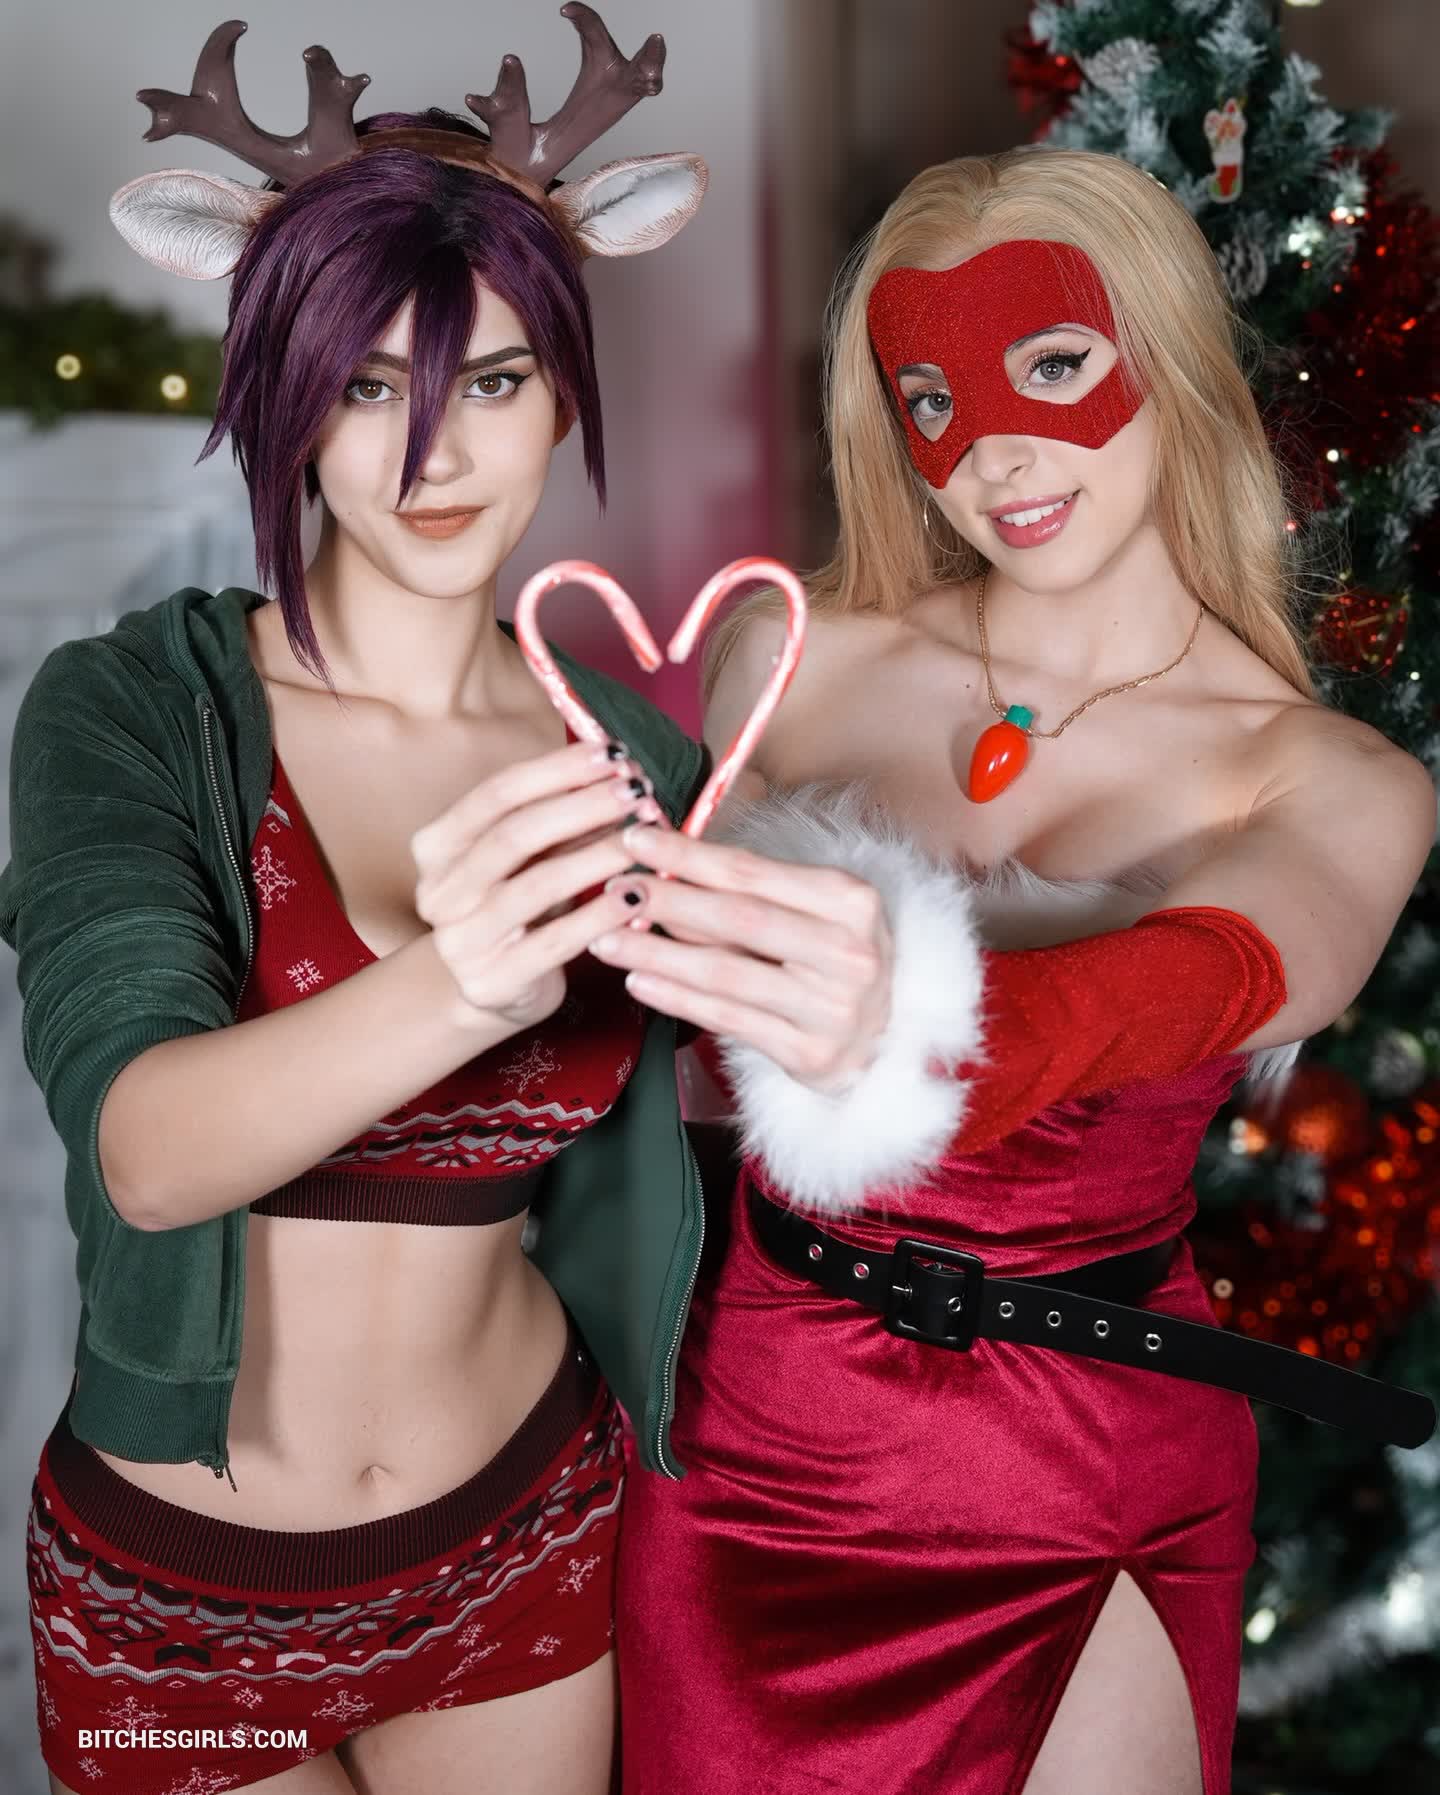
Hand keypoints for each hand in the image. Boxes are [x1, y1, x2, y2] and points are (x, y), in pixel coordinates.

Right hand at [411, 741, 662, 1033]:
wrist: (491, 990)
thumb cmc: (518, 909)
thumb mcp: (526, 859)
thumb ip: (557, 819)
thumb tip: (619, 769)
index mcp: (435, 848)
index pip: (497, 794)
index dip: (557, 770)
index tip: (612, 754)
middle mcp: (438, 892)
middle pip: (515, 834)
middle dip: (583, 806)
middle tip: (637, 793)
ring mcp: (460, 941)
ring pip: (536, 885)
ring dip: (598, 855)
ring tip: (645, 838)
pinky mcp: (491, 982)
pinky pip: (555, 942)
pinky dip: (600, 914)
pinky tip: (637, 895)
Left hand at [587, 824, 892, 1092]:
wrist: (882, 1037)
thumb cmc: (833, 958)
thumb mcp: (815, 909)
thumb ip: (752, 888)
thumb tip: (666, 864)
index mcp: (851, 901)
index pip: (754, 872)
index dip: (689, 855)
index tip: (636, 839)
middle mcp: (849, 952)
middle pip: (739, 919)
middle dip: (669, 900)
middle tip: (616, 889)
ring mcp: (832, 1007)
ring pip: (726, 973)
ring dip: (658, 953)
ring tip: (608, 940)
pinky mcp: (810, 1053)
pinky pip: (728, 1019)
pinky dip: (677, 999)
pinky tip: (639, 981)